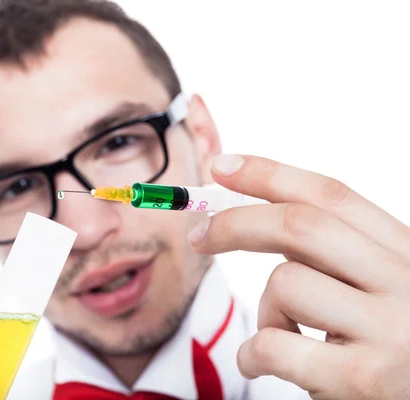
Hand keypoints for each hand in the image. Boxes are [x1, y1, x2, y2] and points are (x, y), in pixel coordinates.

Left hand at [188, 154, 409, 398]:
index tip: (220, 167)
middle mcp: (407, 282)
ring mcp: (391, 330)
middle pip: (301, 225)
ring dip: (266, 312)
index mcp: (406, 252)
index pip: (331, 196)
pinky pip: (274, 343)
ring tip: (287, 337)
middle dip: (236, 223)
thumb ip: (332, 253)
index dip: (269, 174)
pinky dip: (252, 354)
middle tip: (199, 236)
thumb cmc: (388, 349)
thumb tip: (254, 215)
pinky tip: (265, 364)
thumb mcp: (376, 289)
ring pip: (285, 283)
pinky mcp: (364, 377)